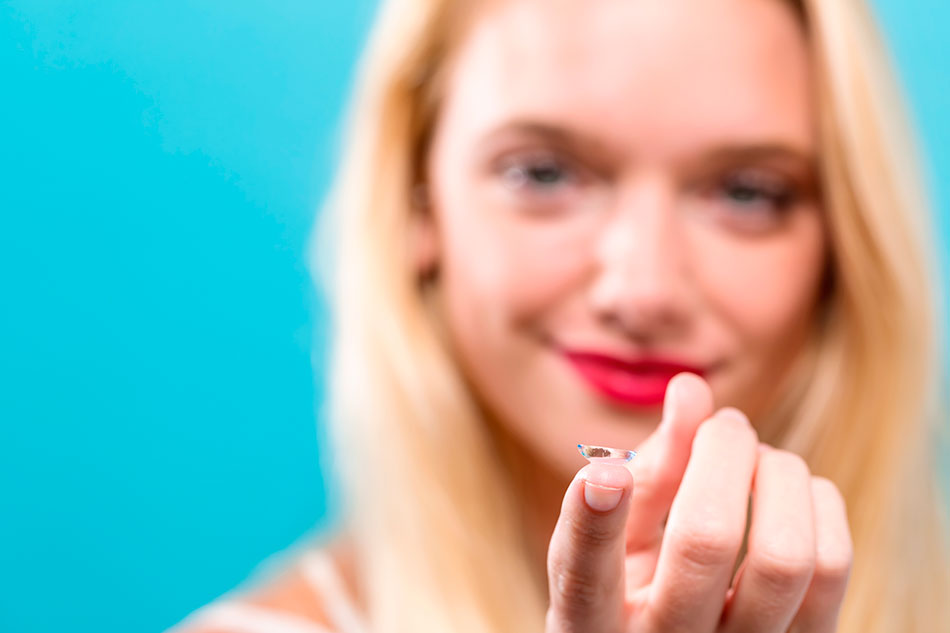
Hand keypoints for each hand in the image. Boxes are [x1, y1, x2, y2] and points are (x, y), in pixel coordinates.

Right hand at [545, 372, 852, 632]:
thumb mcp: (619, 542)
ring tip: (756, 461)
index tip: (606, 472)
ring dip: (777, 477)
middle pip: (706, 542)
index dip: (595, 525)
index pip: (586, 581)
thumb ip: (646, 468)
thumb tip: (690, 387)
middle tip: (723, 425)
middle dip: (722, 453)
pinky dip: (815, 501)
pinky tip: (786, 491)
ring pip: (786, 556)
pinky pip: (832, 567)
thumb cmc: (639, 584)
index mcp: (594, 625)